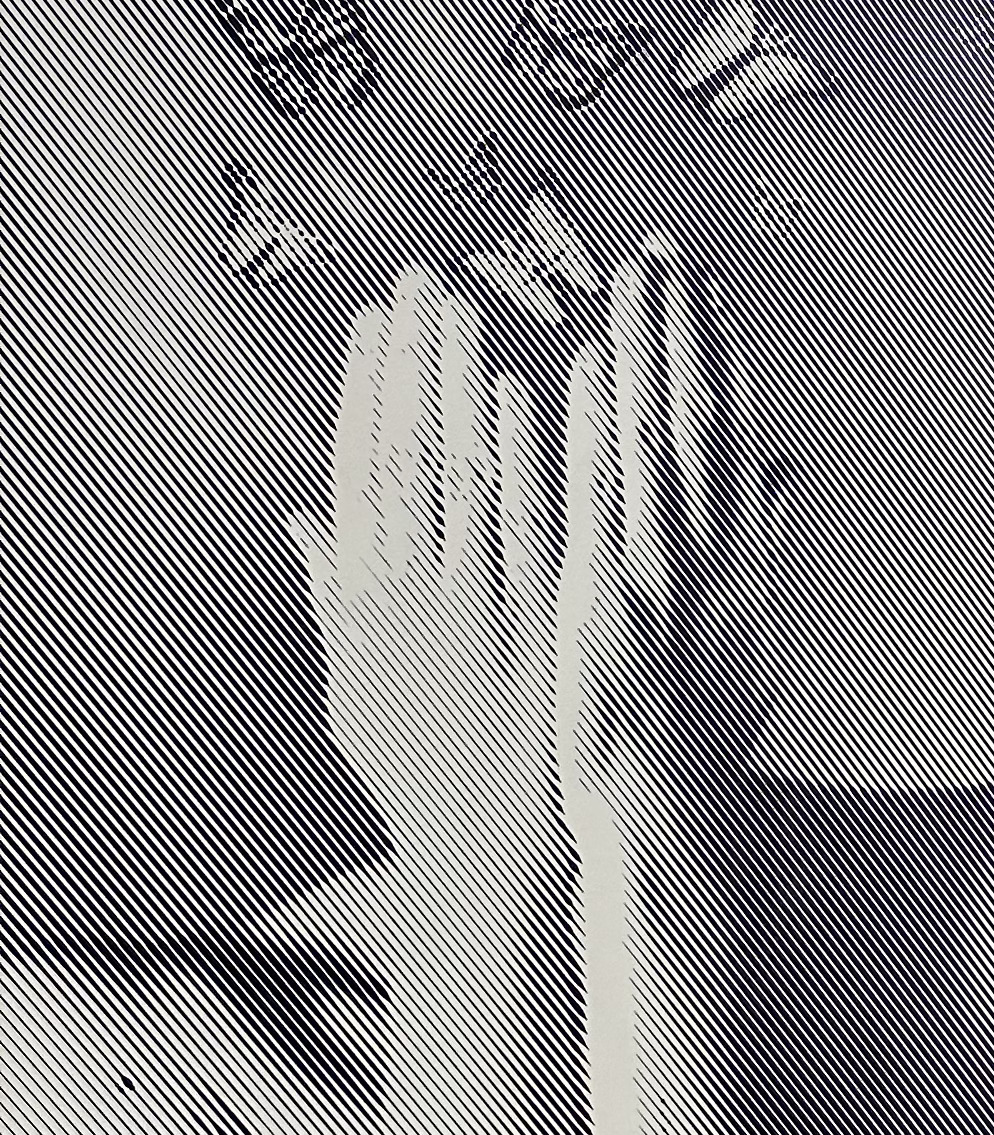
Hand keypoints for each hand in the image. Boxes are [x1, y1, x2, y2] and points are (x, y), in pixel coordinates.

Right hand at [289, 269, 563, 925]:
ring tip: (466, 308)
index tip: (374, 322)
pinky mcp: (545, 622)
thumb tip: (307, 521)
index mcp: (370, 601)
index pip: (364, 470)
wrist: (498, 852)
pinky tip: (525, 389)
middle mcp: (419, 593)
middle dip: (413, 361)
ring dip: (463, 384)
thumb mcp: (356, 686)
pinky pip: (534, 519)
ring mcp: (485, 605)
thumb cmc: (426, 771)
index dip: (366, 390)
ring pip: (468, 471)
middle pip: (409, 452)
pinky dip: (526, 452)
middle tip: (422, 282)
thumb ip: (334, 598)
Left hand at [555, 247, 777, 854]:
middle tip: (663, 250)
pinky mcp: (603, 589)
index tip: (710, 290)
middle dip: (682, 324)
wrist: (660, 807)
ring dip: (646, 349)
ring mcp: (656, 564)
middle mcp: (707, 545)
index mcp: (742, 550)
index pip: (732, 428)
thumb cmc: (701, 735)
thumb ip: (766, 544)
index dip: (723, 351)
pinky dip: (600, 424)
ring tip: (633, 277)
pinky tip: (592, 365)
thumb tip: (784, 472)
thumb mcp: (755, 636)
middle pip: (698, 411)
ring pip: (653, 432)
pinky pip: (600, 490)